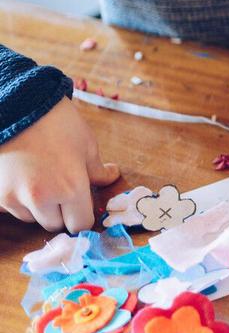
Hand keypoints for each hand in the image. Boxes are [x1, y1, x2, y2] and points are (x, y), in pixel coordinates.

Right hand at [0, 98, 119, 230]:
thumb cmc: (58, 123)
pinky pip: (13, 210)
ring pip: (32, 219)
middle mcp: (43, 199)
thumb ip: (98, 170)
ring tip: (42, 180)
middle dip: (62, 212)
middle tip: (63, 189)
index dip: (83, 215)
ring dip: (40, 208)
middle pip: (56, 224)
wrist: (19, 108)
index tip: (82, 204)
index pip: (80, 224)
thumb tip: (111, 177)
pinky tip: (24, 180)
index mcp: (71, 188)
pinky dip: (19, 201)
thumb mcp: (87, 145)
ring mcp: (16, 198)